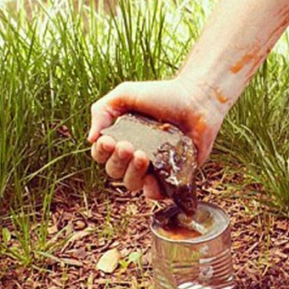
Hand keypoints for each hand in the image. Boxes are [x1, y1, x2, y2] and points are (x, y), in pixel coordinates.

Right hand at [88, 77, 223, 198]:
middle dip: (117, 161)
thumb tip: (91, 138)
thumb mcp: (126, 94)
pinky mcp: (173, 176)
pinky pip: (157, 193)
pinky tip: (152, 177)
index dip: (101, 152)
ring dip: (132, 173)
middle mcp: (135, 156)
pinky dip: (151, 190)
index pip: (101, 155)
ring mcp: (154, 168)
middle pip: (114, 172)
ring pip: (132, 184)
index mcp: (121, 138)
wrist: (197, 99)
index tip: (108, 140)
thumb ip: (102, 110)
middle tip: (127, 145)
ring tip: (142, 156)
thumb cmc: (163, 94)